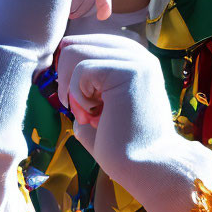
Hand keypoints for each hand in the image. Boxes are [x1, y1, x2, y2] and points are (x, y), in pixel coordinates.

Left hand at [55, 33, 174, 170]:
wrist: (147, 167)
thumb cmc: (123, 146)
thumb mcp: (99, 108)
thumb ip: (85, 87)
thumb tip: (63, 71)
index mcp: (131, 59)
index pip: (85, 44)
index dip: (70, 72)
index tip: (82, 104)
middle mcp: (137, 53)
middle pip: (75, 44)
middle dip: (65, 79)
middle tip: (82, 110)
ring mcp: (136, 59)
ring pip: (74, 51)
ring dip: (70, 87)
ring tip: (89, 113)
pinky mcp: (131, 69)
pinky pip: (82, 69)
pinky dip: (78, 95)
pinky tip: (96, 114)